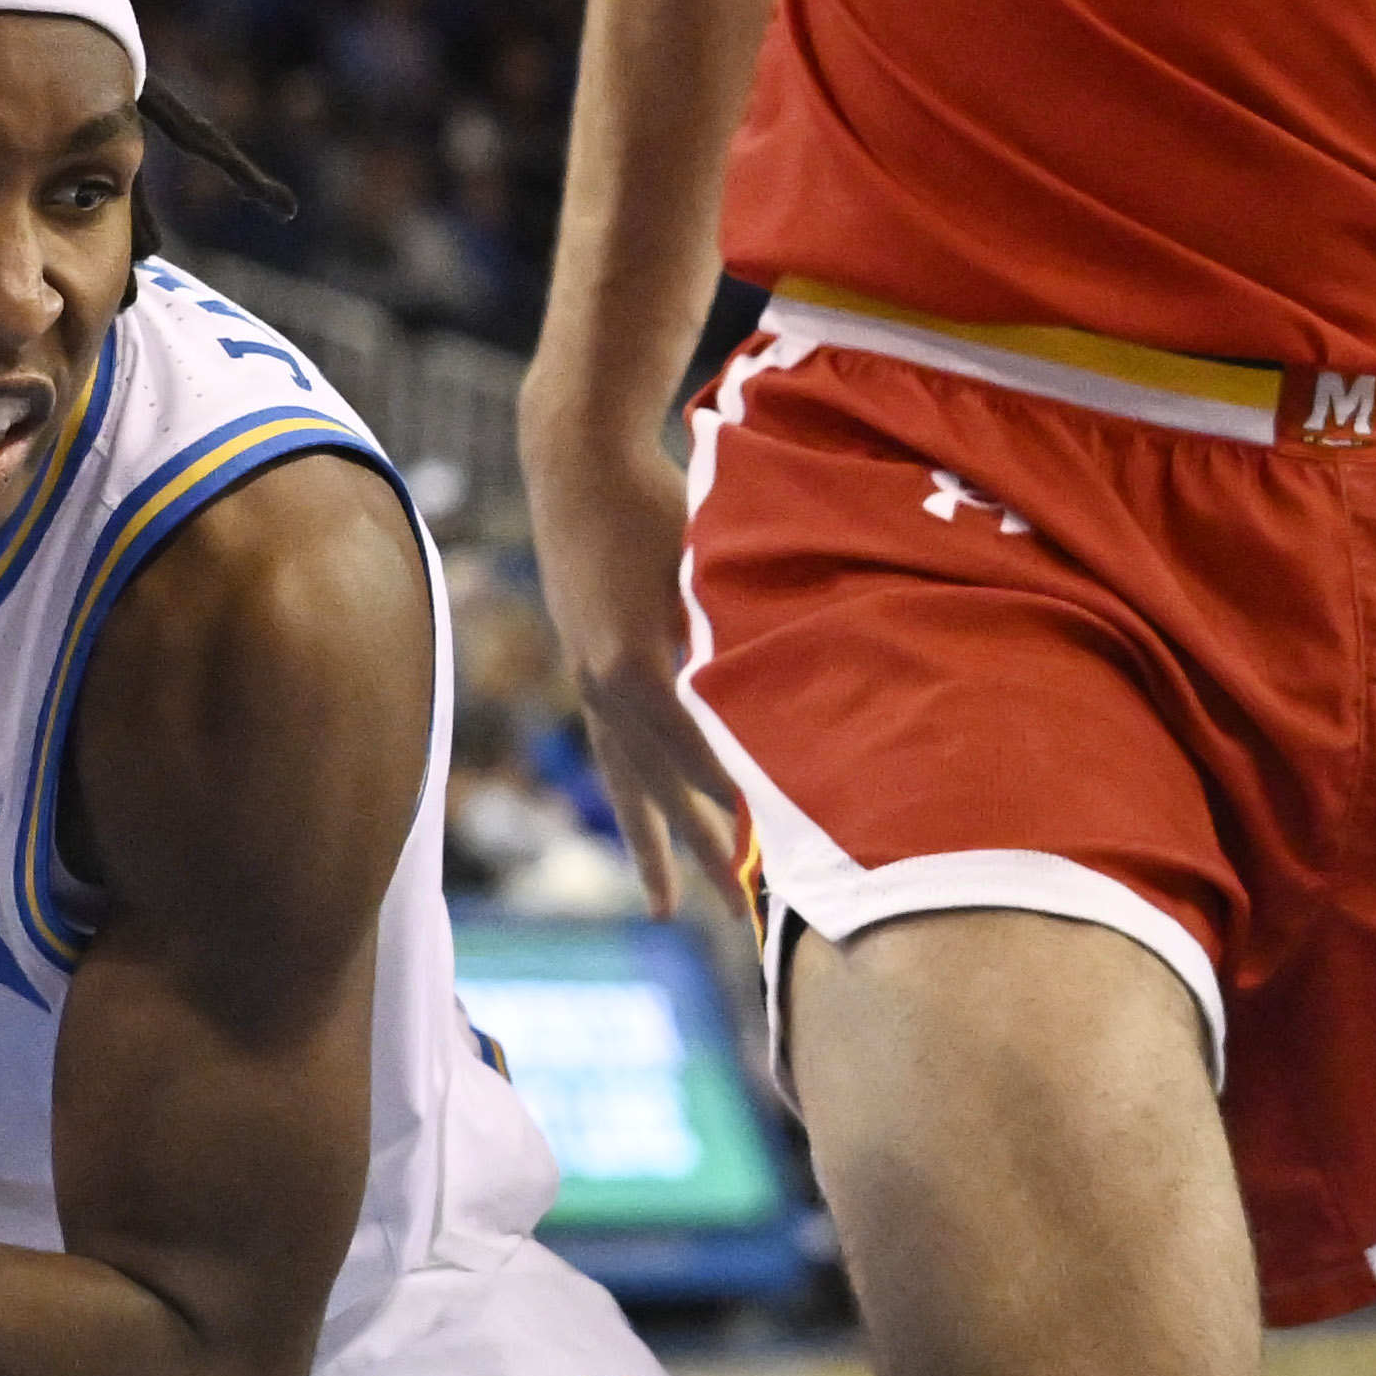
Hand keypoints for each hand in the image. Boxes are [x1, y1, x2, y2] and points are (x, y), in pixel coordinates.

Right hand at [522, 394, 745, 916]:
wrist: (577, 459)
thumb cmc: (661, 494)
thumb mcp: (710, 558)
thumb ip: (741, 627)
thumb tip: (798, 694)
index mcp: (638, 662)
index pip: (698, 755)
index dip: (738, 806)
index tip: (780, 857)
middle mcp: (605, 685)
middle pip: (662, 788)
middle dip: (705, 852)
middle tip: (742, 916)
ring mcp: (589, 682)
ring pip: (628, 784)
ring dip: (657, 845)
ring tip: (672, 909)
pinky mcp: (586, 671)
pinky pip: (611, 755)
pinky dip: (634, 798)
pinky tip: (649, 828)